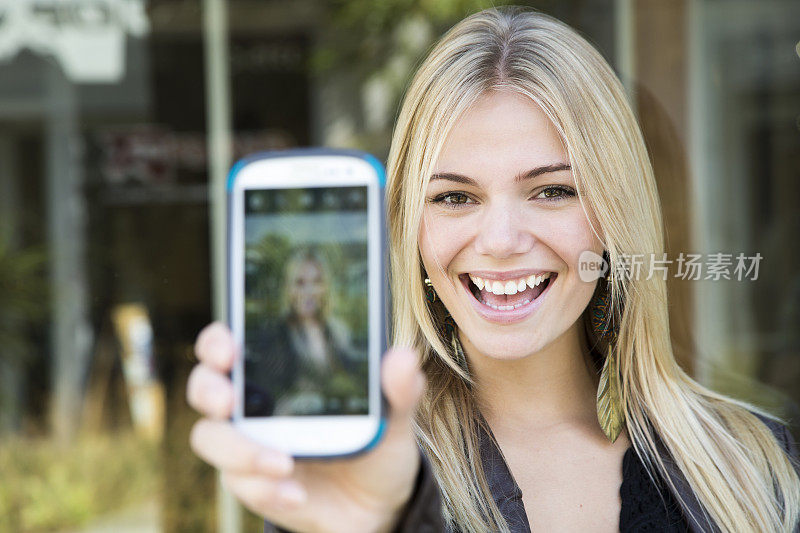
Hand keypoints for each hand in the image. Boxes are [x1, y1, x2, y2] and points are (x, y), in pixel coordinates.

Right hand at [187, 322, 424, 532]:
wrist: (377, 504)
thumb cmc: (373, 444)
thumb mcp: (392, 417)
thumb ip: (397, 389)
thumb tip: (403, 357)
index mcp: (277, 374)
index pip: (229, 345)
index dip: (217, 341)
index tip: (229, 347)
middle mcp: (253, 405)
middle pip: (204, 386)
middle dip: (209, 389)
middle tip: (230, 400)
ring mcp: (247, 445)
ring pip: (211, 439)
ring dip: (241, 450)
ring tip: (283, 463)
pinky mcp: (253, 484)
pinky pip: (242, 484)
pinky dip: (267, 489)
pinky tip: (297, 494)